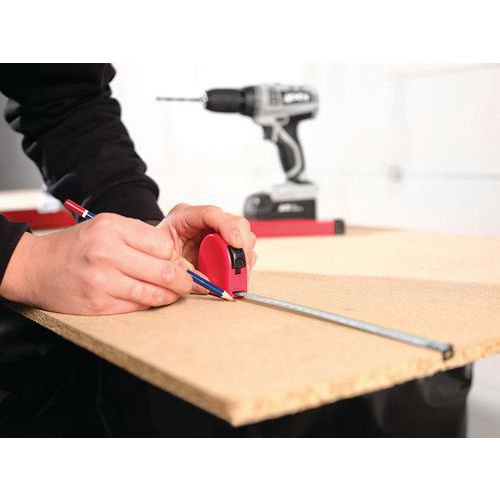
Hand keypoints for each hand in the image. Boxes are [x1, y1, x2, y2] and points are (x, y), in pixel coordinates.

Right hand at [0, 213, 193, 314]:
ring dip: (172, 295)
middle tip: (191, 283)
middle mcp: (107, 253)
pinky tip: (152, 298)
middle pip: (165, 272)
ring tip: (175, 292)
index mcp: (112, 228)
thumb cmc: (78, 245)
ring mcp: (102, 280)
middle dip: (185, 281)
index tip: (183, 264)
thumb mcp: (106, 226)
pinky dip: (151, 303)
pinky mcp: (98, 303)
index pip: (164, 246)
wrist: (36, 266)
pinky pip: (137, 306)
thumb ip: (140, 237)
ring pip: (155, 293)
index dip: (177, 258)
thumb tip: (176, 258)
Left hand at [158, 204, 256, 274]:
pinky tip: (236, 276)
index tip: (236, 243)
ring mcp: (218, 233)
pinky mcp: (225, 246)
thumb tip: (203, 281)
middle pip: (237, 224)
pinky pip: (244, 253)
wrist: (154, 256)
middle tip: (239, 266)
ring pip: (245, 238)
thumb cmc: (156, 253)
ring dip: (244, 258)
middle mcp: (206, 221)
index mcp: (185, 216)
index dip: (228, 227)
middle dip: (242, 246)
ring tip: (236, 275)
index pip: (212, 213)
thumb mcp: (161, 256)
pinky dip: (244, 266)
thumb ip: (180, 266)